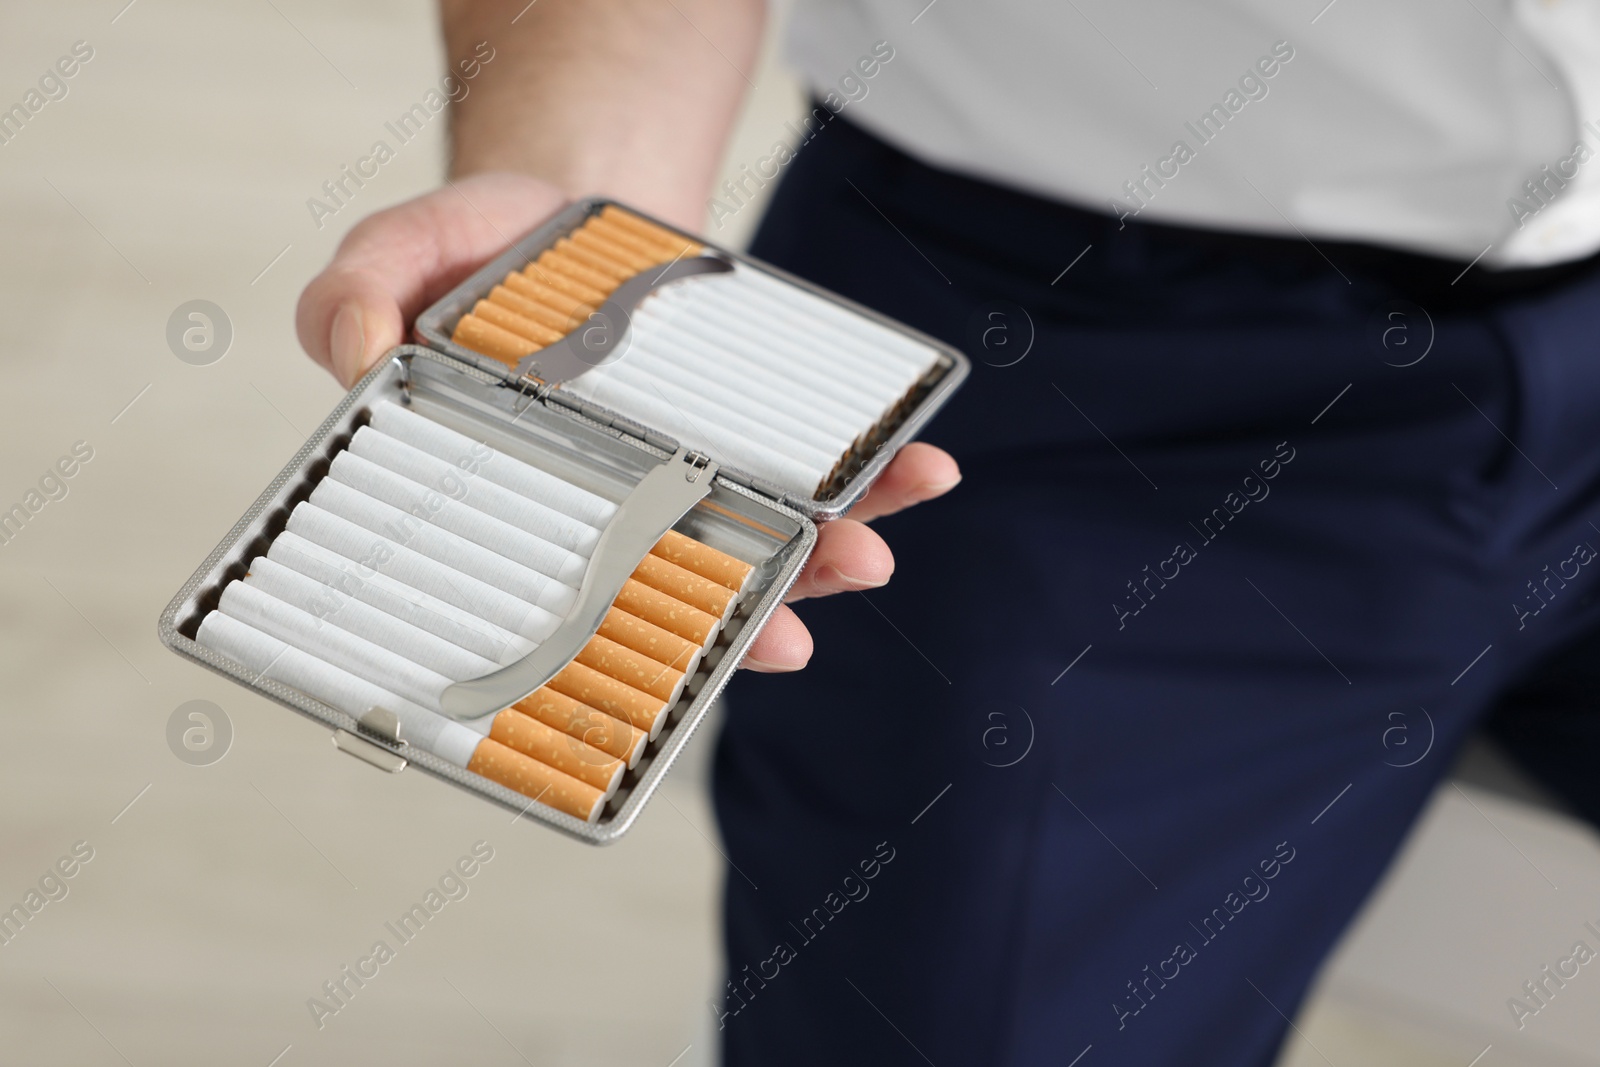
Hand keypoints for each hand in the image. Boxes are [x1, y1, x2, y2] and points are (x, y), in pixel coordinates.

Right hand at [296, 172, 960, 672]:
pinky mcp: (753, 424)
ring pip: (763, 537)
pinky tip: (920, 465)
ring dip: (825, 558)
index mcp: (532, 502)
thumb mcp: (392, 257)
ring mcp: (694, 467)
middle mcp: (619, 505)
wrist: (570, 203)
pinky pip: (818, 459)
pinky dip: (871, 467)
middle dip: (743, 621)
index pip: (567, 598)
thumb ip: (351, 300)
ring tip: (870, 555)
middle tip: (788, 638)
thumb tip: (358, 353)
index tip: (643, 681)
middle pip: (684, 590)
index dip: (613, 650)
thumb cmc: (470, 254)